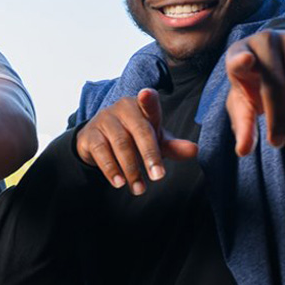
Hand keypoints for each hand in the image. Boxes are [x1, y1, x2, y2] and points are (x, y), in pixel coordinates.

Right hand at [76, 88, 198, 194]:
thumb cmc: (133, 138)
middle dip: (150, 155)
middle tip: (158, 177)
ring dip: (131, 169)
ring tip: (139, 189)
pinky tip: (119, 183)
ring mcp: (104, 120)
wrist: (98, 142)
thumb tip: (195, 151)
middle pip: (139, 130)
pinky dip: (111, 169)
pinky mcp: (89, 135)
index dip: (148, 99)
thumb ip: (173, 146)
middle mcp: (122, 108)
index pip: (149, 103)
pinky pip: (101, 151)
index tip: (146, 95)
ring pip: (121, 144)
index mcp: (142, 106)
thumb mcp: (155, 142)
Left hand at [224, 29, 284, 155]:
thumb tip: (243, 151)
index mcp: (239, 52)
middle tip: (280, 145)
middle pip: (274, 83)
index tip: (245, 61)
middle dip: (279, 119)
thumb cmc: (257, 85)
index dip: (241, 61)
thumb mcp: (245, 103)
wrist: (284, 61)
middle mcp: (265, 40)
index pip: (237, 58)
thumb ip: (243, 125)